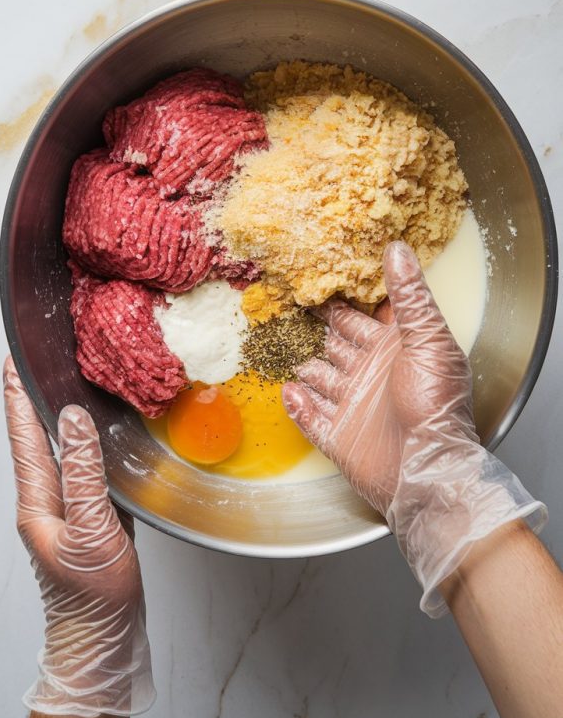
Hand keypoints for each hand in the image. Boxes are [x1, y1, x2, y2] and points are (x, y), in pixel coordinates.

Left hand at [4, 358, 155, 715]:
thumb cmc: (92, 596)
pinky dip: (87, 445)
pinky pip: (83, 471)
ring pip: (60, 453)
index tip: (13, 361)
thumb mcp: (91, 530)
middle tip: (37, 363)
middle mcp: (47, 501)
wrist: (103, 639)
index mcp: (38, 501)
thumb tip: (75, 420)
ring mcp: (66, 510)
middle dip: (33, 399)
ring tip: (64, 388)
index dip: (17, 397)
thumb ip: (84, 475)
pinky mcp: (89, 519)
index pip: (25, 436)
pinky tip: (100, 439)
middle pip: (37, 438)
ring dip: (58, 419)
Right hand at [282, 241, 546, 616]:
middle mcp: (371, 374)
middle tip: (291, 304)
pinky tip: (287, 389)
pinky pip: (311, 417)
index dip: (346, 299)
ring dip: (305, 365)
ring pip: (321, 378)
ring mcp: (353, 406)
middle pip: (338, 344)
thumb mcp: (428, 340)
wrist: (427, 469)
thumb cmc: (435, 404)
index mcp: (394, 350)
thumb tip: (397, 249)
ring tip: (282, 344)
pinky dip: (298, 405)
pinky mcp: (338, 436)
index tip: (321, 275)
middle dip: (319, 327)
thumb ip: (410, 296)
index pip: (365, 318)